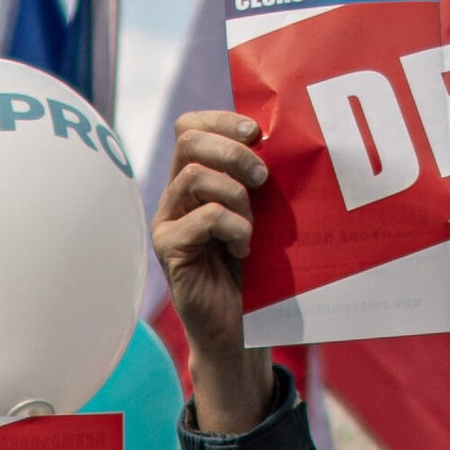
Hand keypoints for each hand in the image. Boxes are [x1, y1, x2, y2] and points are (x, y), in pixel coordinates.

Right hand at [158, 110, 275, 438]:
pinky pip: (204, 217)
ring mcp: (167, 222)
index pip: (191, 126)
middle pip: (188, 139)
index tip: (257, 134)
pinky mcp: (169, 250)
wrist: (240, 329)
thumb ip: (258, 179)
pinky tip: (244, 249)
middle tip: (263, 177)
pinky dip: (234, 227)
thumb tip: (281, 138)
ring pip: (195, 176)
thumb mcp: (261, 213)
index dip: (223, 120)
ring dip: (237, 194)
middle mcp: (175, 196)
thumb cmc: (255, 271)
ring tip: (253, 224)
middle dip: (233, 151)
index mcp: (195, 179)